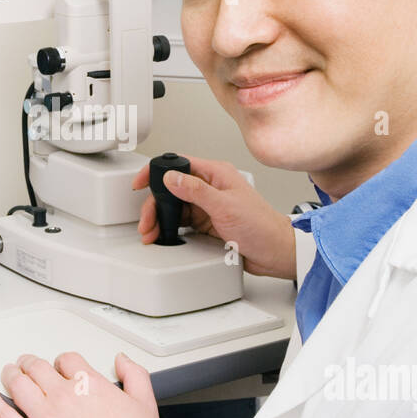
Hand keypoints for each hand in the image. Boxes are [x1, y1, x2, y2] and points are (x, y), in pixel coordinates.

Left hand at [0, 351, 162, 417]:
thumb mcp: (145, 406)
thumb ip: (135, 376)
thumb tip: (122, 360)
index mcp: (90, 385)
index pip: (67, 360)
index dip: (61, 362)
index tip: (60, 368)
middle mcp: (63, 397)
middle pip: (38, 368)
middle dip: (30, 363)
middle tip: (27, 365)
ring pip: (18, 384)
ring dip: (11, 374)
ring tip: (8, 373)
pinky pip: (3, 415)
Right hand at [132, 154, 296, 279]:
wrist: (275, 253)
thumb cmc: (262, 226)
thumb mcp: (225, 206)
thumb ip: (196, 191)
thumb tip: (172, 178)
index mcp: (216, 174)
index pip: (178, 164)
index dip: (156, 172)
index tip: (141, 182)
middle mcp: (210, 187)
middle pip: (171, 189)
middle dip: (155, 204)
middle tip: (147, 220)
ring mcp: (208, 206)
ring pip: (174, 207)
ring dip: (160, 219)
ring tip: (151, 232)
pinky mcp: (207, 223)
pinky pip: (181, 222)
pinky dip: (169, 229)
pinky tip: (163, 235)